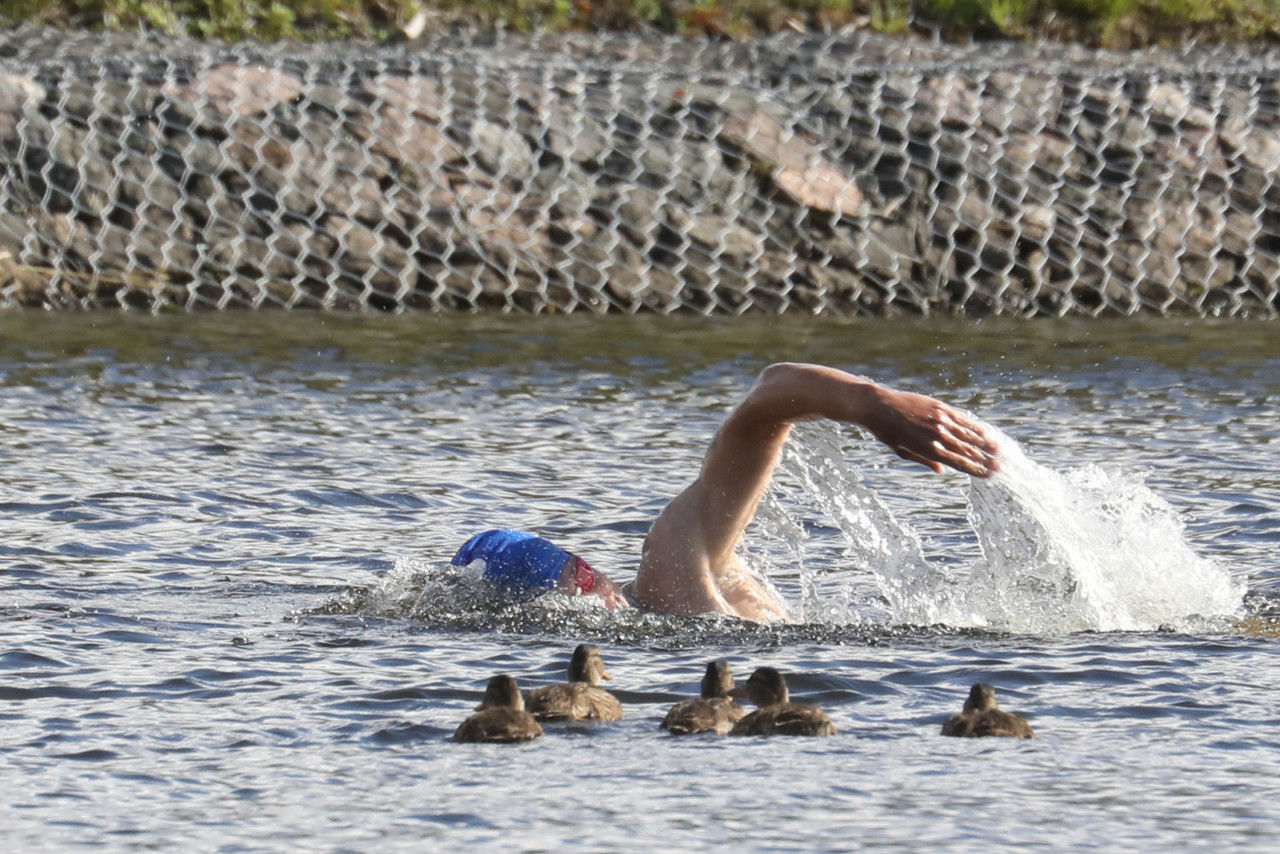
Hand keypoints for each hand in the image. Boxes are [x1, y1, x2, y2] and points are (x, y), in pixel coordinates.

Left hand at [861, 386, 998, 477]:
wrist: (878, 406)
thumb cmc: (887, 432)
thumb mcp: (902, 452)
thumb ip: (924, 461)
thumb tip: (942, 471)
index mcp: (929, 451)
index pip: (959, 463)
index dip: (976, 470)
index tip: (989, 475)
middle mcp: (937, 436)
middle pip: (967, 450)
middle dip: (984, 460)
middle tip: (999, 467)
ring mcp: (940, 420)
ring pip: (967, 434)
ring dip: (984, 443)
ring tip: (997, 450)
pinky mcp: (939, 407)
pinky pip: (960, 418)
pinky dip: (973, 426)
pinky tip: (983, 432)